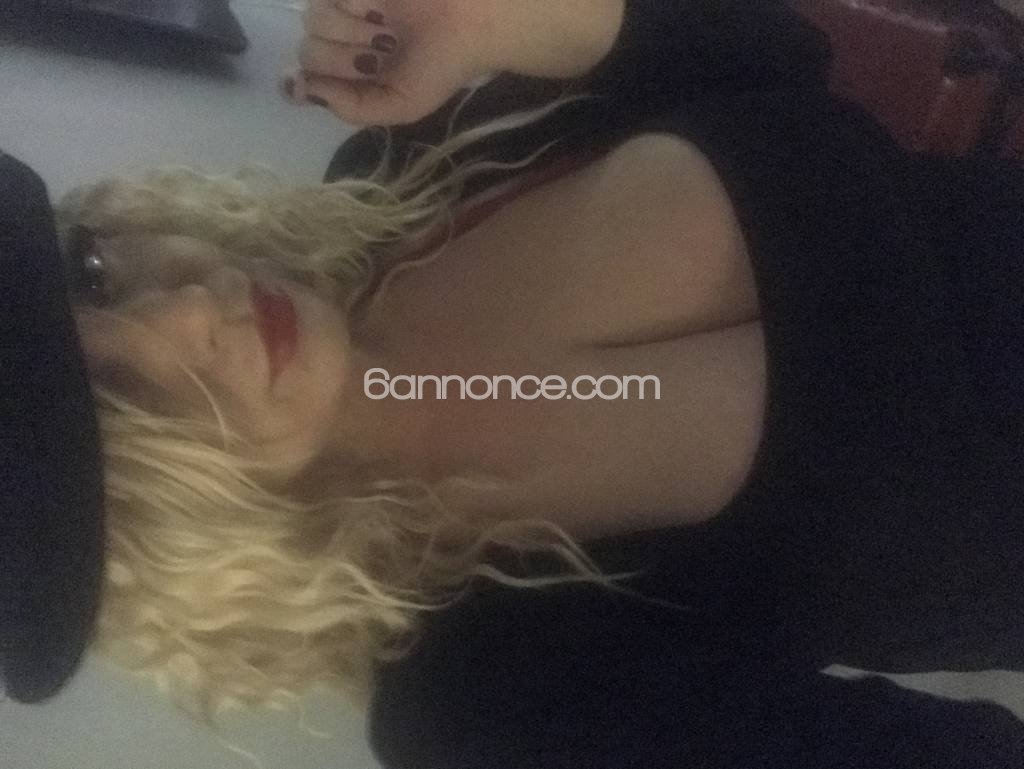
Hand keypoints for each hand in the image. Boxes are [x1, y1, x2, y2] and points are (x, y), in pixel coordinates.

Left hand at [285, 0, 495, 126]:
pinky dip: (357, 4)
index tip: (362, 78)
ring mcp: (346, 4)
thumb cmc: (442, 66)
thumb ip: (352, 110)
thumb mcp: (402, 107)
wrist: (473, 23)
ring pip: (314, 17)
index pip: (307, 76)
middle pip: (308, 49)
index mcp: (352, 69)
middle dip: (346, 57)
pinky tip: (381, 4)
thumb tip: (302, 90)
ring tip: (386, 27)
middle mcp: (343, 36)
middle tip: (384, 50)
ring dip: (351, 27)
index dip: (325, 80)